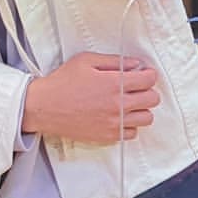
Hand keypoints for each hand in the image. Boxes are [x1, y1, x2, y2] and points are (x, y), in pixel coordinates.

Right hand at [21, 52, 159, 142]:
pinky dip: (128, 124)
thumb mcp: (84, 61)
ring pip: (147, 118)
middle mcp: (118, 104)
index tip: (144, 74)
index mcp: (113, 83)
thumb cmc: (62, 82)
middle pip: (153, 99)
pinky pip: (133, 132)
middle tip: (136, 88)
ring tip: (128, 104)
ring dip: (140, 109)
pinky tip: (117, 116)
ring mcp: (115, 122)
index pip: (148, 80)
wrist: (44, 106)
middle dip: (147, 90)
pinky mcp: (109, 136)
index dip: (149, 74)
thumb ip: (113, 61)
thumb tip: (134, 64)